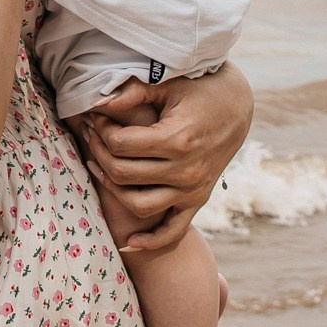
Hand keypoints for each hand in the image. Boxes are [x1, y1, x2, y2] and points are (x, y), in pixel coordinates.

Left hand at [77, 64, 253, 249]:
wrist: (236, 109)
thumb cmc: (199, 91)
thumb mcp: (169, 84)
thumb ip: (134, 92)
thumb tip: (99, 101)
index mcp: (178, 139)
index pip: (121, 145)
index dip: (100, 131)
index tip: (94, 118)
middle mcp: (186, 170)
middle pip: (124, 173)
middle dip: (98, 153)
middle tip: (89, 135)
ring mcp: (193, 189)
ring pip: (139, 204)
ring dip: (112, 190)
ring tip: (97, 167)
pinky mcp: (197, 200)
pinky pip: (173, 231)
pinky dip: (151, 241)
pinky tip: (130, 241)